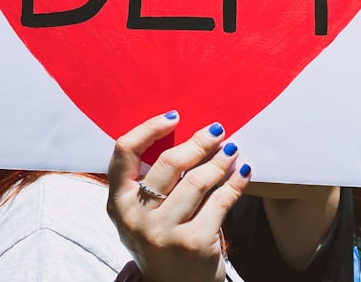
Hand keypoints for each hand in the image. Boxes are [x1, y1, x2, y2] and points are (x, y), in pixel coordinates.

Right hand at [107, 112, 250, 281]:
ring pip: (198, 181)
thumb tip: (186, 133)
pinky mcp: (192, 244)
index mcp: (118, 203)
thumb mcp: (142, 213)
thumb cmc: (161, 240)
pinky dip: (235, 183)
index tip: (174, 117)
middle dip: (198, 142)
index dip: (149, 128)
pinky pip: (220, 202)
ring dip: (219, 160)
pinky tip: (243, 172)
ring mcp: (163, 233)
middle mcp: (136, 218)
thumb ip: (151, 180)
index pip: (124, 152)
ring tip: (231, 149)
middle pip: (169, 163)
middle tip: (216, 131)